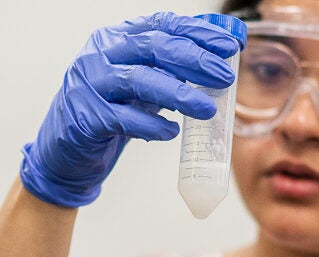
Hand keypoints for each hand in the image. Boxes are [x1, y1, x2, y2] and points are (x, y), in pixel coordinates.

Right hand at [20, 12, 239, 206]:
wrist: (68, 148)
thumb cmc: (113, 110)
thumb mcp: (143, 83)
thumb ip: (171, 70)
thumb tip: (219, 63)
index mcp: (118, 38)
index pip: (163, 25)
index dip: (199, 33)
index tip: (230, 46)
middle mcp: (102, 54)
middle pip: (154, 47)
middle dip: (195, 60)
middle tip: (225, 76)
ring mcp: (90, 84)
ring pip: (139, 80)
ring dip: (179, 94)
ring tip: (207, 109)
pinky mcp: (85, 117)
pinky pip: (123, 118)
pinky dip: (151, 125)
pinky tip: (171, 131)